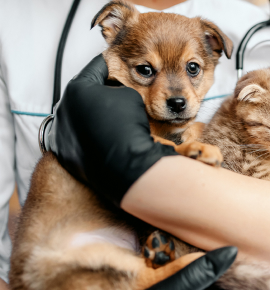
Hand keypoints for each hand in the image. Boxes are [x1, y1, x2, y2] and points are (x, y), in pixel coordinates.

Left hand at [45, 54, 178, 205]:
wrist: (125, 165)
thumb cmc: (128, 127)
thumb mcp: (130, 95)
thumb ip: (117, 89)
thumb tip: (111, 95)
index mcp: (76, 88)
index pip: (96, 68)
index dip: (112, 64)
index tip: (120, 64)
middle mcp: (62, 108)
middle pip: (83, 93)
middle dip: (99, 92)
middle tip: (117, 94)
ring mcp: (60, 131)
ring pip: (77, 115)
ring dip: (91, 114)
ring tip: (110, 119)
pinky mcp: (63, 152)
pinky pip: (75, 137)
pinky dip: (87, 135)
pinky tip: (103, 137)